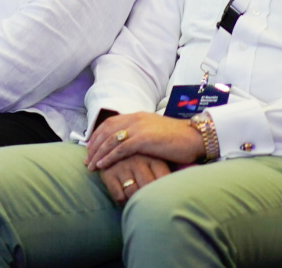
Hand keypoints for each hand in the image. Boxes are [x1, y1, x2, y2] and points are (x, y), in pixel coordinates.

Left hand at [85, 112, 202, 171]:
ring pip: (110, 140)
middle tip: (86, 159)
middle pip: (106, 131)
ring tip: (91, 166)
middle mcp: (135, 119)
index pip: (109, 123)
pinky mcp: (144, 139)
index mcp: (137, 116)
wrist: (194, 137)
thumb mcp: (154, 131)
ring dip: (98, 153)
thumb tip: (128, 144)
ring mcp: (139, 128)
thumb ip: (140, 134)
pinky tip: (102, 165)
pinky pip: (120, 149)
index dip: (97, 135)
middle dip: (93, 146)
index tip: (89, 147)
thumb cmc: (177, 138)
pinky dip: (109, 157)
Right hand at [98, 153, 171, 205]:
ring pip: (133, 193)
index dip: (165, 193)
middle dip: (150, 199)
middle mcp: (138, 160)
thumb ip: (165, 175)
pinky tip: (124, 197)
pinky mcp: (108, 173)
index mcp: (153, 158)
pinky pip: (119, 196)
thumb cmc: (140, 160)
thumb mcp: (154, 160)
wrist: (109, 147)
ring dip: (135, 200)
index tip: (166, 201)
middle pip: (149, 188)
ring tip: (137, 201)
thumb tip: (179, 195)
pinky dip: (122, 200)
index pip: (165, 180)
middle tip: (151, 205)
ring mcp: (123, 166)